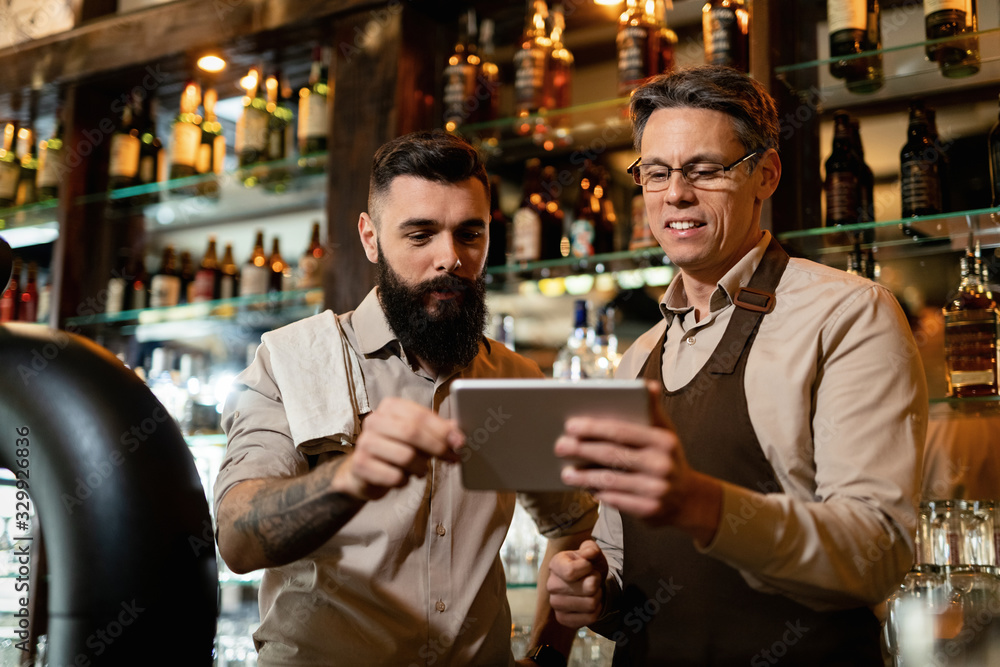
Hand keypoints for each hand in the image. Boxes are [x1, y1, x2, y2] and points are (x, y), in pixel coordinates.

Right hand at [334, 397, 462, 500]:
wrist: (362, 472)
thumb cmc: (395, 449)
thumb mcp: (416, 436)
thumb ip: (437, 431)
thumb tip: (458, 432)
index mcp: (390, 407)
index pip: (420, 415)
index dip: (443, 429)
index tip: (459, 441)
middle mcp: (374, 421)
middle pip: (413, 433)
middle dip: (437, 447)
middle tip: (452, 458)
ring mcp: (365, 442)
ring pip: (406, 456)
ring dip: (421, 467)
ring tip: (420, 470)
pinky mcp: (360, 465)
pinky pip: (394, 476)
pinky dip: (404, 481)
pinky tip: (402, 477)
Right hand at [546, 540, 608, 628]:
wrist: (588, 584)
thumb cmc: (589, 567)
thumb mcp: (592, 553)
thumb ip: (591, 548)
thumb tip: (589, 553)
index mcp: (555, 564)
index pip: (570, 572)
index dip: (587, 568)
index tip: (589, 566)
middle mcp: (551, 585)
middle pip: (587, 588)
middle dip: (596, 582)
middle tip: (593, 579)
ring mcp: (555, 603)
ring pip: (590, 604)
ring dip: (598, 597)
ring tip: (592, 591)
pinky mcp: (562, 619)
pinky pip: (590, 618)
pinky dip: (597, 610)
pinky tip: (591, 603)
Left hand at [555, 381, 721, 543]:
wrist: (688, 499)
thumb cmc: (665, 458)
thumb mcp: (664, 433)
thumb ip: (651, 410)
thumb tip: (647, 385)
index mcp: (663, 440)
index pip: (622, 431)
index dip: (594, 428)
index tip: (570, 425)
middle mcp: (662, 464)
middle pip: (612, 455)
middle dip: (582, 450)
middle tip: (560, 446)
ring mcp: (657, 489)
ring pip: (610, 480)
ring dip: (584, 476)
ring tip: (566, 472)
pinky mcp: (649, 510)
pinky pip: (616, 500)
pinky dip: (597, 493)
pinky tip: (585, 487)